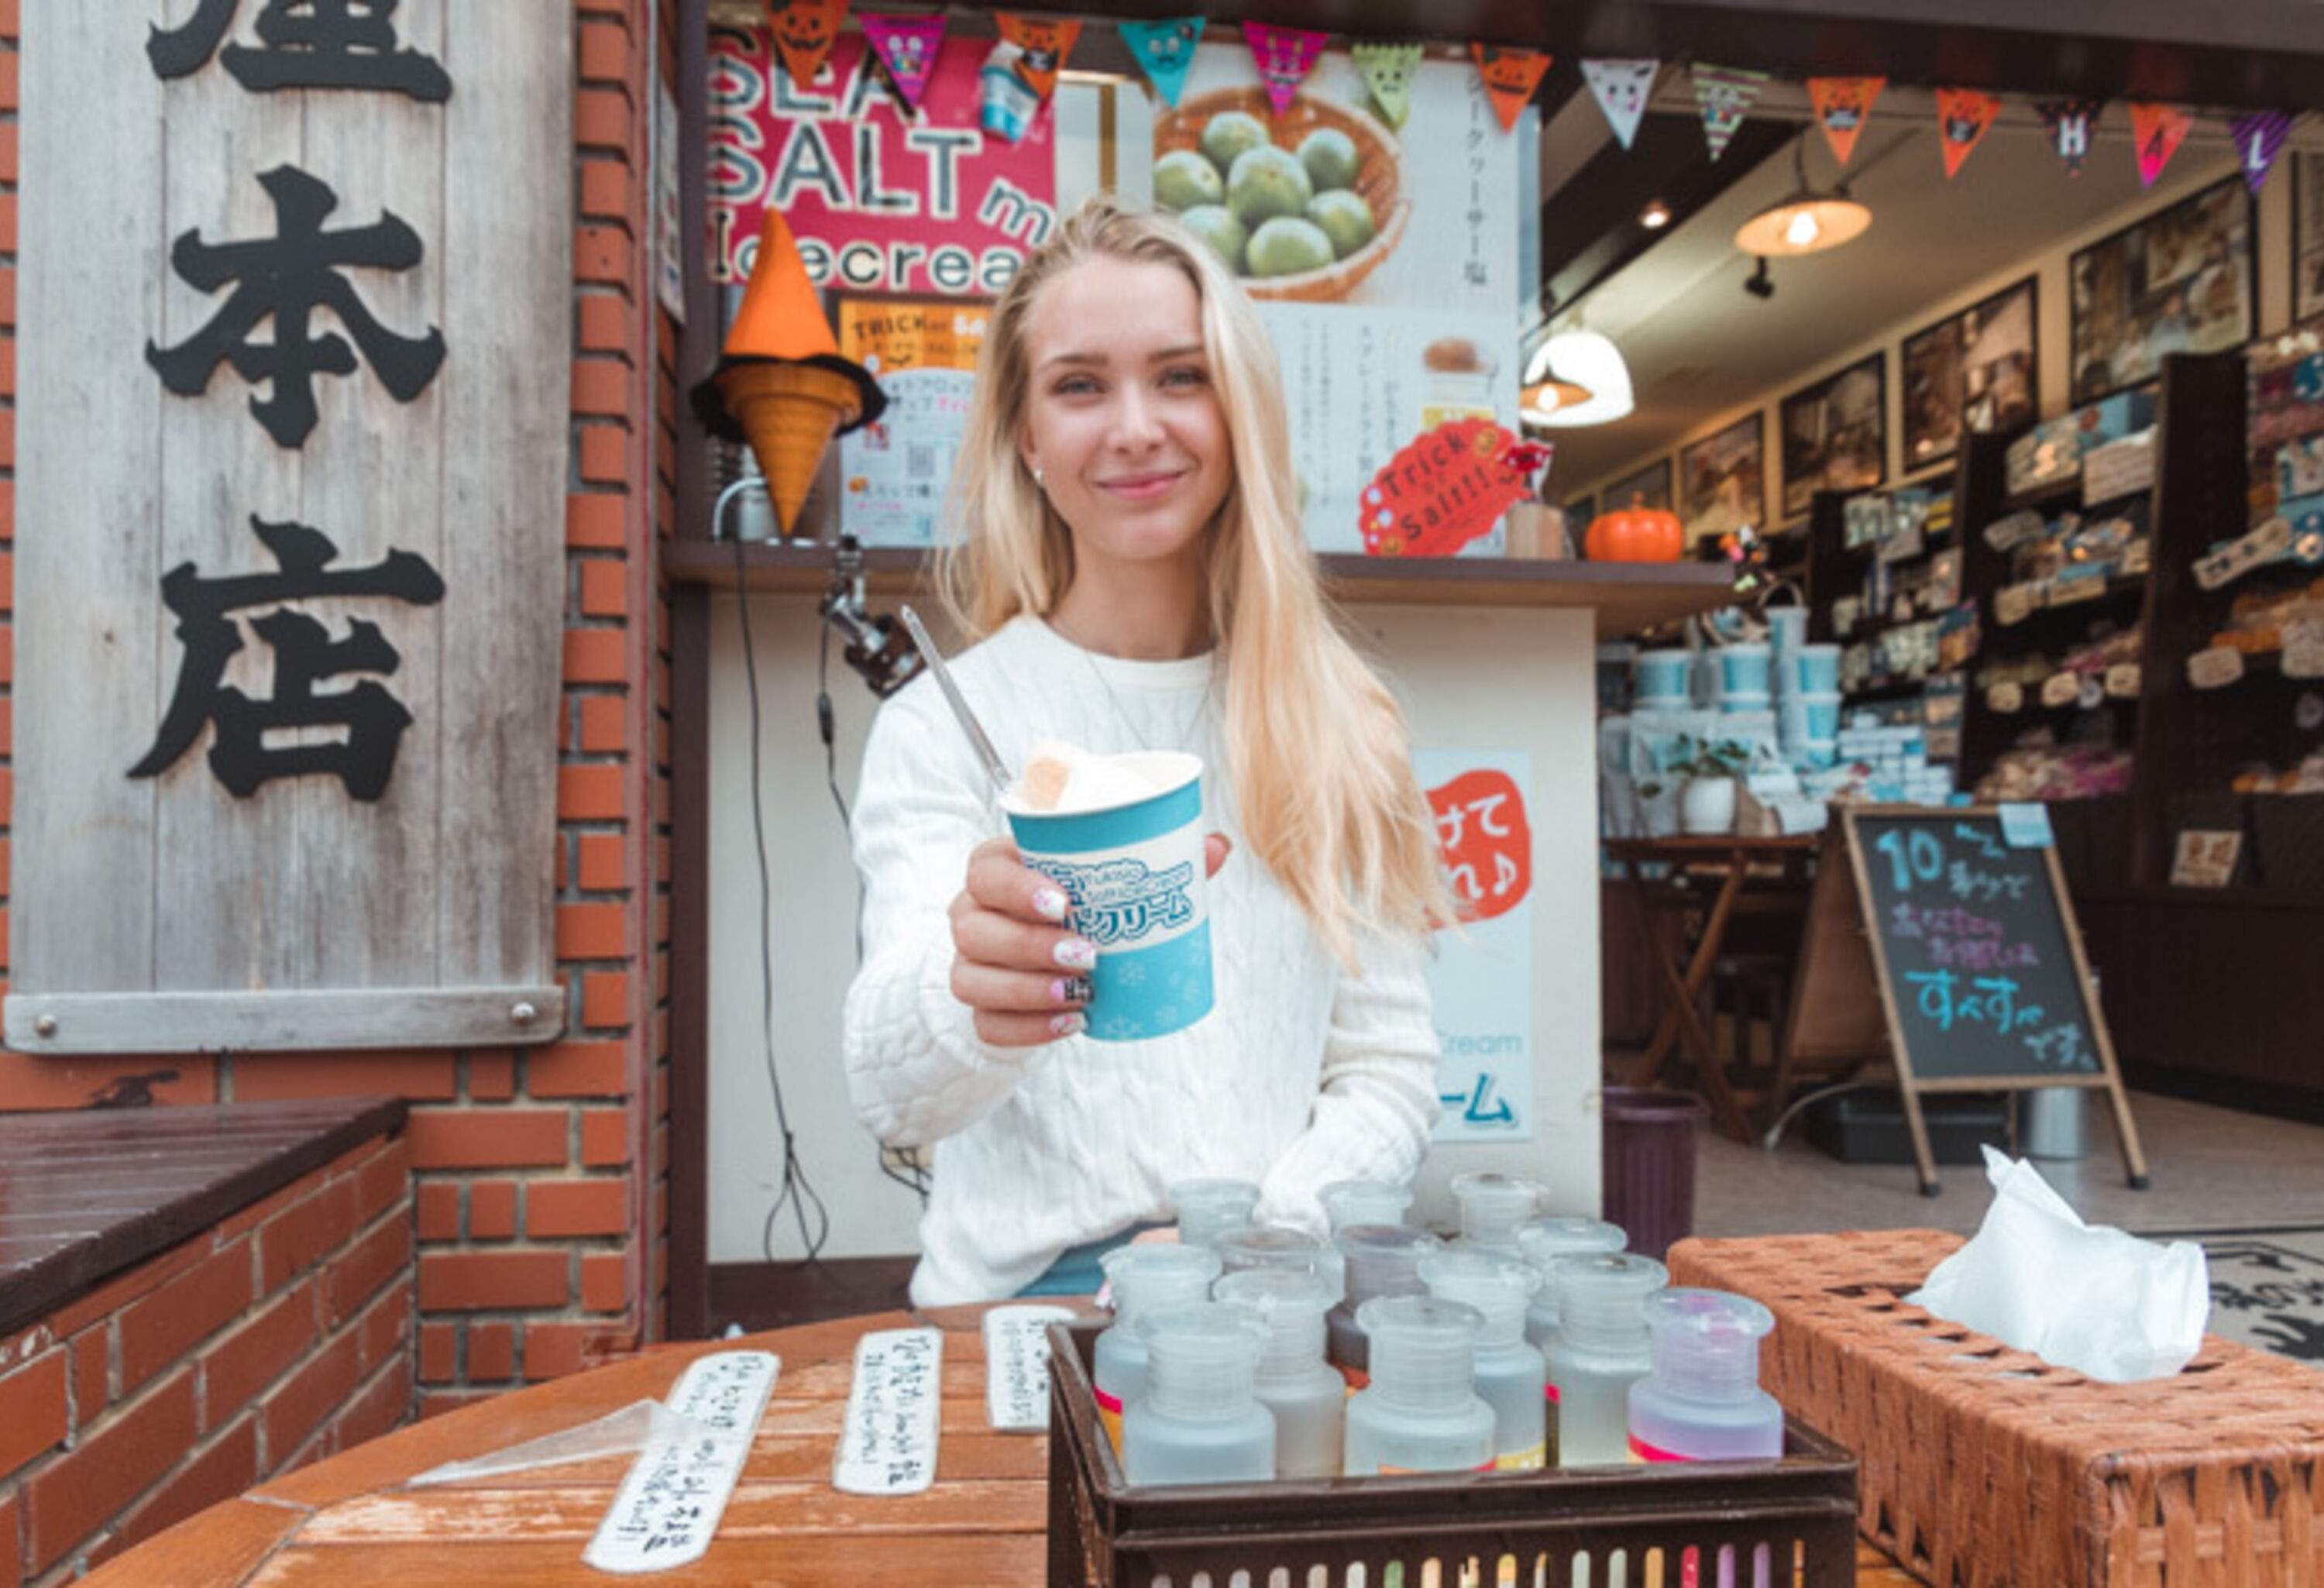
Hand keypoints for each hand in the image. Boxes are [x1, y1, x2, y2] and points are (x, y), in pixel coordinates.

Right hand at [947, 833, 1231, 1047]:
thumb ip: (1156, 861)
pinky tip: (1069, 1023)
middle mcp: (971, 914)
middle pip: (973, 929)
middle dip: (1030, 946)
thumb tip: (1217, 846)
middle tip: (1088, 955)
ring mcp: (969, 964)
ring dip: (1028, 990)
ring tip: (1082, 993)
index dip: (1016, 887)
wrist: (1047, 957)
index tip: (1064, 903)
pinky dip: (1029, 1029)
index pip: (984, 870)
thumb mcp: (1107, 879)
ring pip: (973, 980)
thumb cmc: (1078, 905)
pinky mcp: (980, 1009)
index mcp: (996, 870)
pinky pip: (987, 1025)